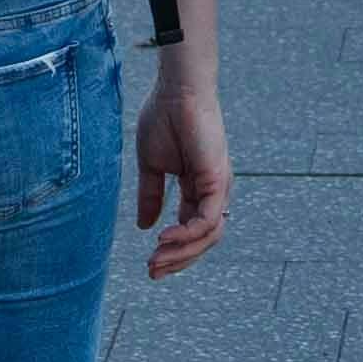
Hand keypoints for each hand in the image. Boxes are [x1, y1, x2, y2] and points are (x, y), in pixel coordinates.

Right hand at [130, 64, 233, 277]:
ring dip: (181, 253)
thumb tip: (143, 226)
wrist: (175, 90)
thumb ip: (150, 196)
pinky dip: (187, 234)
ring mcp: (219, 187)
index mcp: (198, 188)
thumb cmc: (164, 118)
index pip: (192, 230)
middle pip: (203, 240)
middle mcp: (213, 192)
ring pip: (208, 236)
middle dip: (178, 260)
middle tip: (152, 272)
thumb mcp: (151, 166)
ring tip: (155, 260)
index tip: (149, 265)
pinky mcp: (217, 180)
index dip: (173, 250)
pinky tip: (163, 238)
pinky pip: (207, 220)